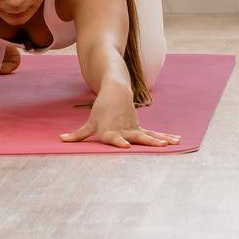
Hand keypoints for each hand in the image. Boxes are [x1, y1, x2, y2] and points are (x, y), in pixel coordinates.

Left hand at [61, 91, 181, 148]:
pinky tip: (176, 141)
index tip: (126, 146)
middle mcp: (124, 131)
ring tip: (171, 144)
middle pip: (138, 137)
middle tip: (160, 146)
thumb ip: (78, 135)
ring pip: (149, 135)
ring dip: (161, 140)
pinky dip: (164, 137)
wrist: (116, 91)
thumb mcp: (89, 123)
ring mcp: (133, 128)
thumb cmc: (101, 110)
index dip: (120, 143)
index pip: (115, 139)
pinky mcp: (139, 128)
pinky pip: (153, 134)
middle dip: (149, 142)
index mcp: (110, 132)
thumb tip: (61, 140)